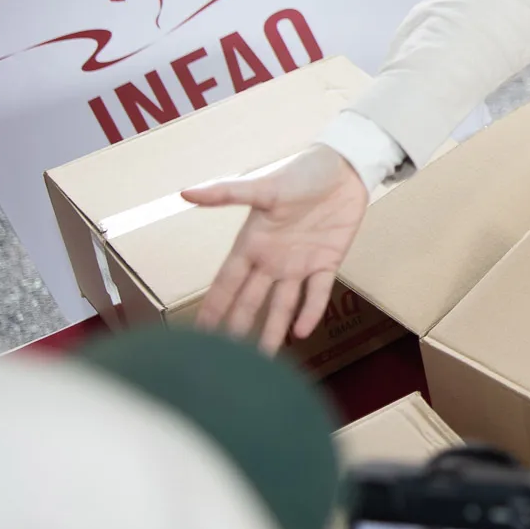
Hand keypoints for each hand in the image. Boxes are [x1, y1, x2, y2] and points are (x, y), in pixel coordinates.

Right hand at [183, 144, 368, 354]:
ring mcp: (300, 262)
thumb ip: (227, 193)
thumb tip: (185, 193)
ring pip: (282, 305)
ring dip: (273, 330)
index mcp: (252, 243)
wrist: (345, 166)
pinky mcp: (328, 261)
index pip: (226, 283)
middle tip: (226, 363)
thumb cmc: (301, 171)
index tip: (198, 337)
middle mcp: (272, 259)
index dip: (213, 308)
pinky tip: (301, 332)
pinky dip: (310, 311)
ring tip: (265, 361)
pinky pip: (318, 292)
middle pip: (251, 301)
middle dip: (238, 328)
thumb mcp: (264, 185)